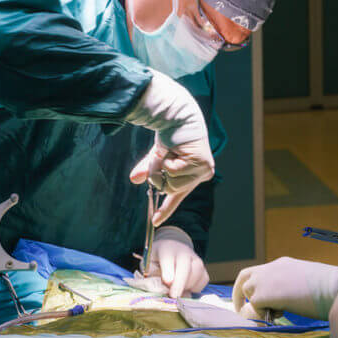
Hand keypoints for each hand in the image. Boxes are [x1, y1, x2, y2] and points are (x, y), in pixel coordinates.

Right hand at [126, 70, 214, 224]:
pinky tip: (176, 150)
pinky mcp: (203, 165)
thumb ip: (149, 170)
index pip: (177, 196)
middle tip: (162, 157)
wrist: (178, 115)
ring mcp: (204, 170)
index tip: (155, 222)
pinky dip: (169, 161)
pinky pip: (175, 172)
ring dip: (164, 167)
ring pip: (173, 183)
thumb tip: (133, 179)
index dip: (165, 209)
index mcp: (190, 175)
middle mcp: (200, 175)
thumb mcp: (157, 156)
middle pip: (171, 190)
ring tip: (169, 152)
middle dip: (159, 175)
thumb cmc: (169, 133)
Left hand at [147, 226, 209, 298]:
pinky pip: (203, 280)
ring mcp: (196, 259)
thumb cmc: (157, 261)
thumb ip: (152, 275)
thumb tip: (160, 289)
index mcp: (166, 249)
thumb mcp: (148, 265)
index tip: (167, 282)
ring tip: (176, 292)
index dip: (168, 270)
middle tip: (174, 296)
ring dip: (187, 286)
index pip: (168, 257)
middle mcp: (184, 252)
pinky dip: (195, 288)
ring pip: (197, 272)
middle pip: (185, 265)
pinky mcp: (203, 269)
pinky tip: (185, 289)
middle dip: (180, 282)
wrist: (171, 251)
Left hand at [232, 257, 337, 320]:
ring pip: (248, 292)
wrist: (334, 286)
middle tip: (242, 309)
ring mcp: (266, 279)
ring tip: (277, 312)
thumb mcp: (303, 281)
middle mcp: (271, 268)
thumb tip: (283, 301)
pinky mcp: (264, 293)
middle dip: (240, 293)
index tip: (255, 298)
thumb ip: (288, 286)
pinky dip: (262, 314)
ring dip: (257, 305)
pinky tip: (280, 315)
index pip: (259, 271)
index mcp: (282, 263)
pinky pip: (254, 307)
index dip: (255, 284)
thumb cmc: (327, 286)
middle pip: (245, 276)